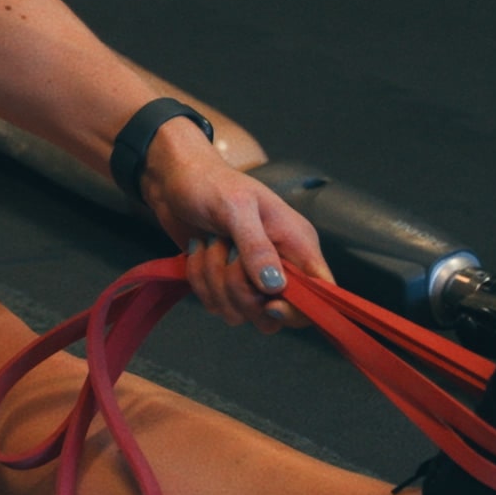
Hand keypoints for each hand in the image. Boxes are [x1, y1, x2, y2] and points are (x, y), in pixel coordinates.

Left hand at [142, 128, 332, 331]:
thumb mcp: (235, 207)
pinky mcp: (225, 283)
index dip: (299, 309)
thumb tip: (274, 286)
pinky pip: (216, 305)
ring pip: (240, 312)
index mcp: (297, 244)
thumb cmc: (210, 183)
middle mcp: (280, 265)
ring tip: (210, 244)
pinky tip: (198, 251)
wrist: (175, 180)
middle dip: (240, 292)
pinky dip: (200, 281)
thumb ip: (256, 246)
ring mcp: (251, 278)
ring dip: (214, 282)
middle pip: (273, 314)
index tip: (267, 303)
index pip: (320, 292)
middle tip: (226, 253)